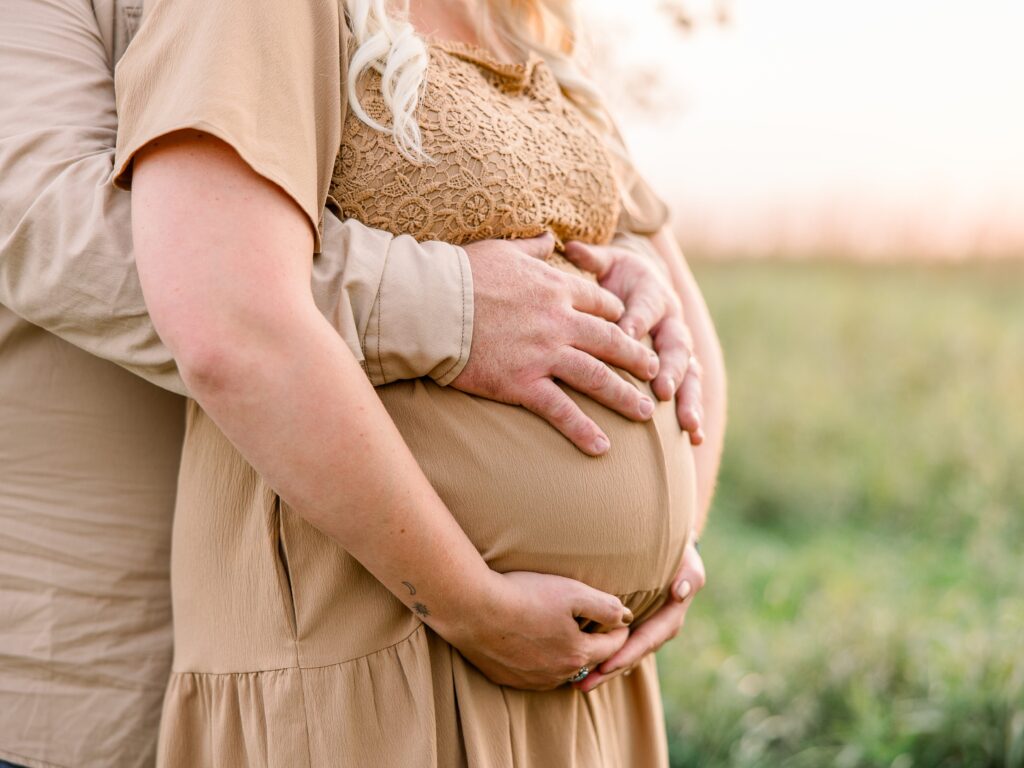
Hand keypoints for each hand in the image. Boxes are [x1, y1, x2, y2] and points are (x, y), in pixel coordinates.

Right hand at [439, 570, 633, 690]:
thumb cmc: (523, 595)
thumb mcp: (573, 592)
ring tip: (563, 633)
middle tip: (596, 628)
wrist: (472, 609)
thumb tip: (625, 616)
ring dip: (566, 654)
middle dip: (595, 645)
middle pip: (587, 661)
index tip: (620, 619)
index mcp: (578, 654)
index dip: (620, 630)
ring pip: (560, 670)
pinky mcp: (506, 678)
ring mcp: (530, 680)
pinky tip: (532, 642)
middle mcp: (557, 675)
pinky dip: (539, 660)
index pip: (613, 647)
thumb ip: (605, 606)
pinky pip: (532, 673)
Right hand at [452, 234, 660, 455]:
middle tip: (655, 371)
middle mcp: (559, 322)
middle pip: (610, 341)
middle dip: (636, 358)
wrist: (433, 304)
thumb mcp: (503, 249)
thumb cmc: (461, 274)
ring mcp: (544, 355)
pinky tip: (602, 448)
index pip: (600, 304)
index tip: (628, 328)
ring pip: (596, 378)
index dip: (618, 317)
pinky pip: (561, 411)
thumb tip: (549, 236)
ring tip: (645, 413)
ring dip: (624, 397)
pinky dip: (583, 430)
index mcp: (555, 289)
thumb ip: (532, 246)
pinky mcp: (522, 384)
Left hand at [564, 240, 704, 444]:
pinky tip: (692, 442)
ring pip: (689, 374)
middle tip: (661, 388)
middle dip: (670, 368)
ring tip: (688, 426)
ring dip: (688, 400)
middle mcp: (671, 322)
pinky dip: (691, 415)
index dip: (636, 319)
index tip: (626, 333)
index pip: (644, 307)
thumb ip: (592, 259)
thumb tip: (571, 246)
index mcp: (652, 293)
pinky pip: (688, 393)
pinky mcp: (681, 368)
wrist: (644, 282)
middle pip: (675, 345)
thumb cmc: (618, 277)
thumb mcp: (607, 263)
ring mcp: (679, 348)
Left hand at [573, 540, 705, 692]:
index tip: (606, 666)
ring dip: (601, 670)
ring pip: (623, 655)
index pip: (647, 640)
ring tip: (577, 683)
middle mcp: (657, 630)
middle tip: (583, 684)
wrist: (670, 552)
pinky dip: (601, 657)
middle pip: (631, 655)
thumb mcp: (688, 562)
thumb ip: (689, 576)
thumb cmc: (678, 555)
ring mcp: (644, 631)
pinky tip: (582, 669)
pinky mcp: (631, 627)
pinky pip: (617, 646)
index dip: (627, 654)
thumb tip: (680, 593)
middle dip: (608, 671)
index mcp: (670, 619)